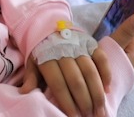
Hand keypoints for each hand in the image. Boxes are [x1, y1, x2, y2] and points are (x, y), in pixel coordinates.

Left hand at [18, 14, 133, 116]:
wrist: (49, 26)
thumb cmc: (41, 50)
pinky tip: (107, 89)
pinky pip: (101, 58)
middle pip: (76, 80)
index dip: (67, 102)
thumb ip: (31, 77)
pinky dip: (106, 74)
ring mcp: (79, 46)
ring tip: (100, 110)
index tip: (73, 116)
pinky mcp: (91, 43)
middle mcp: (64, 51)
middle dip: (84, 101)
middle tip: (89, 116)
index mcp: (48, 58)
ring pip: (91, 71)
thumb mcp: (32, 62)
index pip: (58, 84)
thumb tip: (25, 92)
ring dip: (97, 92)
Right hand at [108, 12, 133, 81]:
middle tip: (105, 43)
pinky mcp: (125, 81)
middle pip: (130, 47)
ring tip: (104, 53)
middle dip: (119, 42)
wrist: (94, 92)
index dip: (123, 30)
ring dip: (116, 52)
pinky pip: (121, 65)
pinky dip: (115, 62)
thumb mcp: (113, 46)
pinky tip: (106, 63)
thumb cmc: (104, 68)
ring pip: (125, 56)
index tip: (111, 30)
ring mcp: (132, 76)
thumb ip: (125, 32)